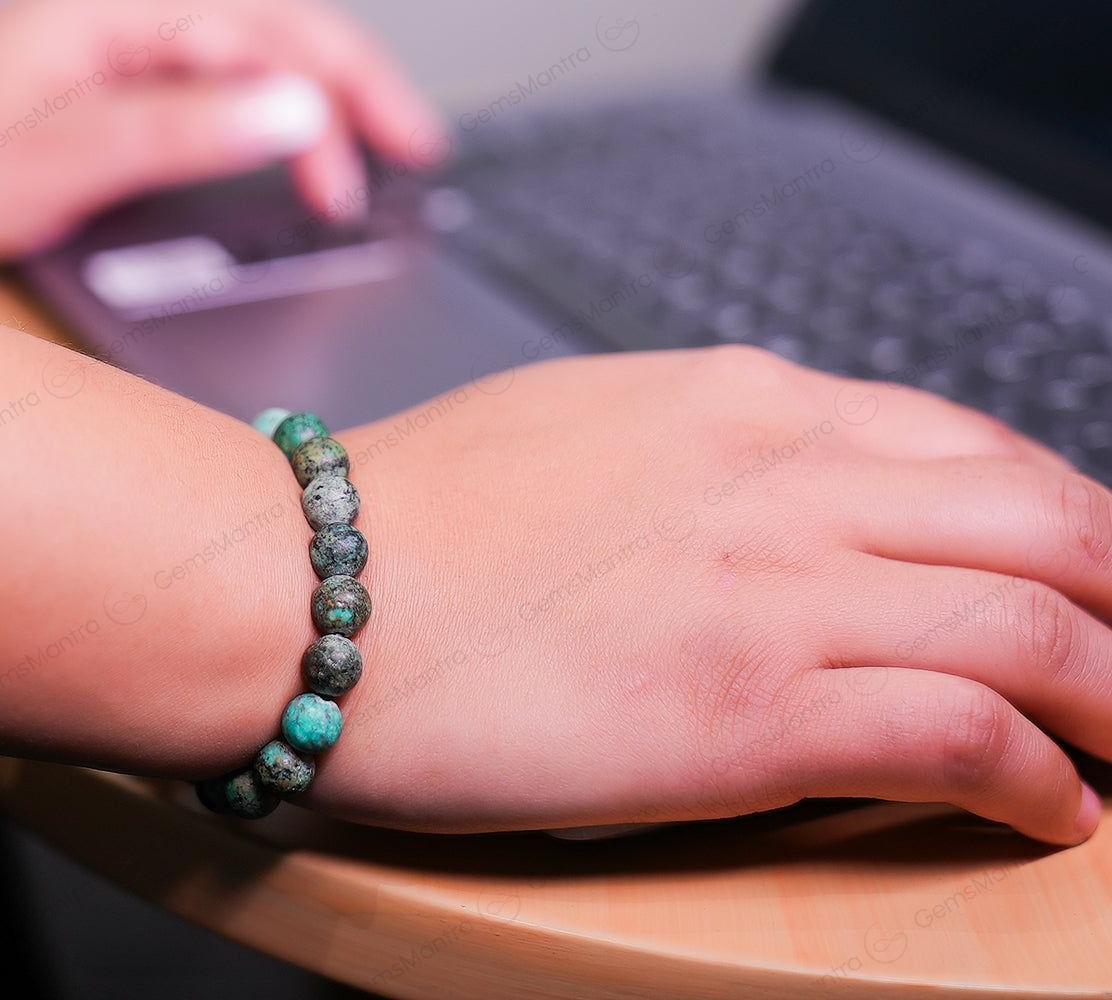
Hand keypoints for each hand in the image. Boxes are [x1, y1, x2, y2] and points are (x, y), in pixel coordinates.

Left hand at [0, 0, 440, 265]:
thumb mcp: (61, 157)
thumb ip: (182, 128)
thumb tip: (292, 110)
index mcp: (117, 10)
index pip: (273, 33)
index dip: (350, 93)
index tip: (396, 156)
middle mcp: (121, 9)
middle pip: (274, 31)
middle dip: (351, 94)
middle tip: (406, 162)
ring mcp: (113, 36)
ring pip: (248, 53)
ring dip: (311, 106)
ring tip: (351, 173)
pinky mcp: (103, 70)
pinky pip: (209, 76)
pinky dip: (260, 112)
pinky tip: (283, 145)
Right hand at [312, 346, 1109, 843]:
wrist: (297, 585)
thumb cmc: (399, 522)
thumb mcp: (570, 431)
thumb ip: (686, 454)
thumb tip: (748, 504)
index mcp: (737, 401)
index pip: (962, 442)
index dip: (1039, 518)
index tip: (1055, 575)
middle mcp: (787, 475)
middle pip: (1046, 516)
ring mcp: (780, 586)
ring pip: (1045, 621)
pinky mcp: (756, 709)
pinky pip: (970, 734)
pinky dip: (1040, 776)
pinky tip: (1049, 808)